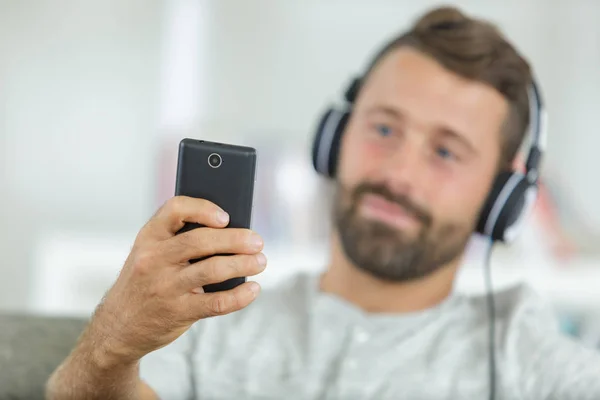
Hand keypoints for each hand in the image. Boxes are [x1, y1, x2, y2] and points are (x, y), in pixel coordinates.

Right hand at [87, 196, 265, 366]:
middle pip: (201, 241)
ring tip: (260, 262)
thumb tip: (233, 232)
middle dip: (236, 239)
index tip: (226, 216)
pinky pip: (216, 303)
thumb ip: (179, 241)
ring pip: (213, 270)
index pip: (175, 210)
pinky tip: (252, 289)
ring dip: (243, 264)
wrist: (118, 327)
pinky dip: (239, 296)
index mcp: (149, 237)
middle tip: (257, 242)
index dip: (203, 209)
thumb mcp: (149, 254)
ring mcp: (165, 286)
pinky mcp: (177, 312)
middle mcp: (154, 259)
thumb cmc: (145, 282)